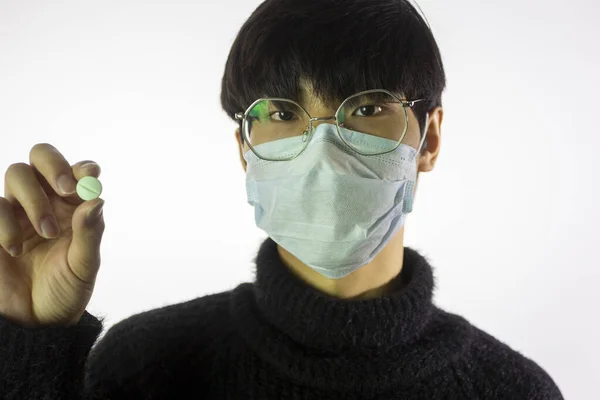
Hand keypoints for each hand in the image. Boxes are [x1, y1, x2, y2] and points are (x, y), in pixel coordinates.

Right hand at [0, 143, 104, 326]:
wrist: (34, 323)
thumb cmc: (66, 291)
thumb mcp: (84, 267)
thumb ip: (89, 233)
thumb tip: (97, 199)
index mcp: (75, 207)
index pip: (79, 172)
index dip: (83, 168)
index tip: (89, 177)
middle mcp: (47, 201)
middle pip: (42, 158)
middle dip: (53, 166)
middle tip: (66, 189)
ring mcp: (17, 211)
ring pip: (18, 174)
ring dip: (35, 200)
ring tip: (47, 233)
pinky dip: (5, 221)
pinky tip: (16, 248)